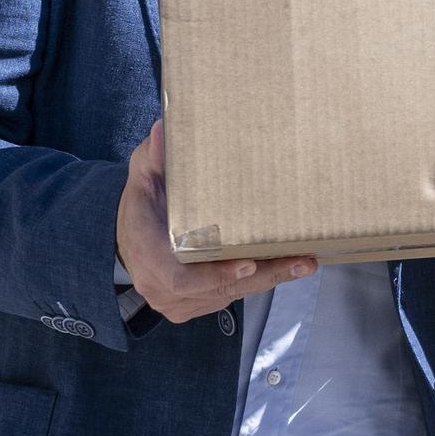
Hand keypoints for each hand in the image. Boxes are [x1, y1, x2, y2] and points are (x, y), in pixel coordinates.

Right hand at [116, 120, 316, 323]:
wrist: (130, 239)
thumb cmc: (143, 205)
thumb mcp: (143, 177)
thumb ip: (154, 158)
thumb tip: (164, 130)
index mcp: (147, 255)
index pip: (181, 278)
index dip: (215, 275)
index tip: (248, 263)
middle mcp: (161, 286)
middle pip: (218, 289)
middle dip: (264, 275)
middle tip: (301, 261)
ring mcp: (178, 301)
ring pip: (229, 294)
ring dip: (269, 279)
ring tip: (305, 261)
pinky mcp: (194, 305)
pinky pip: (229, 295)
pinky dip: (258, 281)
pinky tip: (287, 265)